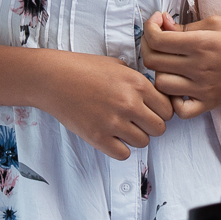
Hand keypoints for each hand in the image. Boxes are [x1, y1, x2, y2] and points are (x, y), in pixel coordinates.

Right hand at [32, 51, 172, 159]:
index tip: (150, 110)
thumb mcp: (119, 66)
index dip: (161, 111)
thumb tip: (156, 96)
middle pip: (160, 128)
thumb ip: (139, 82)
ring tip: (123, 127)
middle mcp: (129, 104)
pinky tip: (112, 137)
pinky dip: (121, 149)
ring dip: (136, 137)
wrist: (52, 78)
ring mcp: (113, 122)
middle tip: (138, 121)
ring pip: (143, 142)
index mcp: (138, 84)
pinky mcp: (96, 137)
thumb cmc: (84, 68)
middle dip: (151, 125)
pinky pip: (123, 154)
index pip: (168, 109)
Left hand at [142, 12, 220, 118]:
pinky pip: (180, 110)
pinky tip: (178, 89)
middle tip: (158, 41)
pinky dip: (173, 101)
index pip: (157, 39)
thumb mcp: (216, 23)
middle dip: (149, 46)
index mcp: (201, 43)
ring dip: (159, 72)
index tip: (157, 23)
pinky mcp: (209, 103)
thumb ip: (185, 26)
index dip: (149, 28)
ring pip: (160, 84)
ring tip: (169, 65)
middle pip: (152, 60)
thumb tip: (161, 25)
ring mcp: (203, 88)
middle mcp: (200, 67)